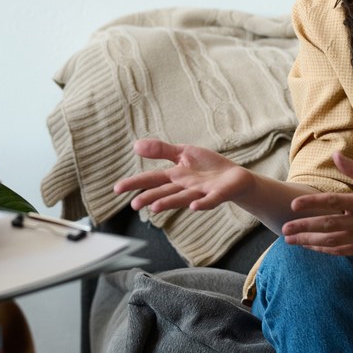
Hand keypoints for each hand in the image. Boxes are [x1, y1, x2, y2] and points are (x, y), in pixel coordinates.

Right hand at [113, 139, 252, 212]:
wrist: (235, 177)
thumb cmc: (207, 167)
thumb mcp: (183, 153)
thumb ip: (161, 150)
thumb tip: (135, 145)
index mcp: (176, 176)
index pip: (152, 179)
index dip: (135, 183)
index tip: (117, 189)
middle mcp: (185, 186)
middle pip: (165, 192)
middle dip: (150, 198)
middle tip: (134, 205)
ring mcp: (201, 191)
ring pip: (183, 197)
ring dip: (170, 202)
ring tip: (155, 207)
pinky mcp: (218, 194)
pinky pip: (209, 199)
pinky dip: (202, 203)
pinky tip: (193, 206)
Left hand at [282, 152, 352, 254]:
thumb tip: (334, 154)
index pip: (331, 203)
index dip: (311, 204)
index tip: (294, 205)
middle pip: (326, 226)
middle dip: (303, 227)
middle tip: (284, 229)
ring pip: (331, 242)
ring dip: (309, 241)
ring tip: (291, 240)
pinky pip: (341, 251)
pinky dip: (324, 250)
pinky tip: (311, 247)